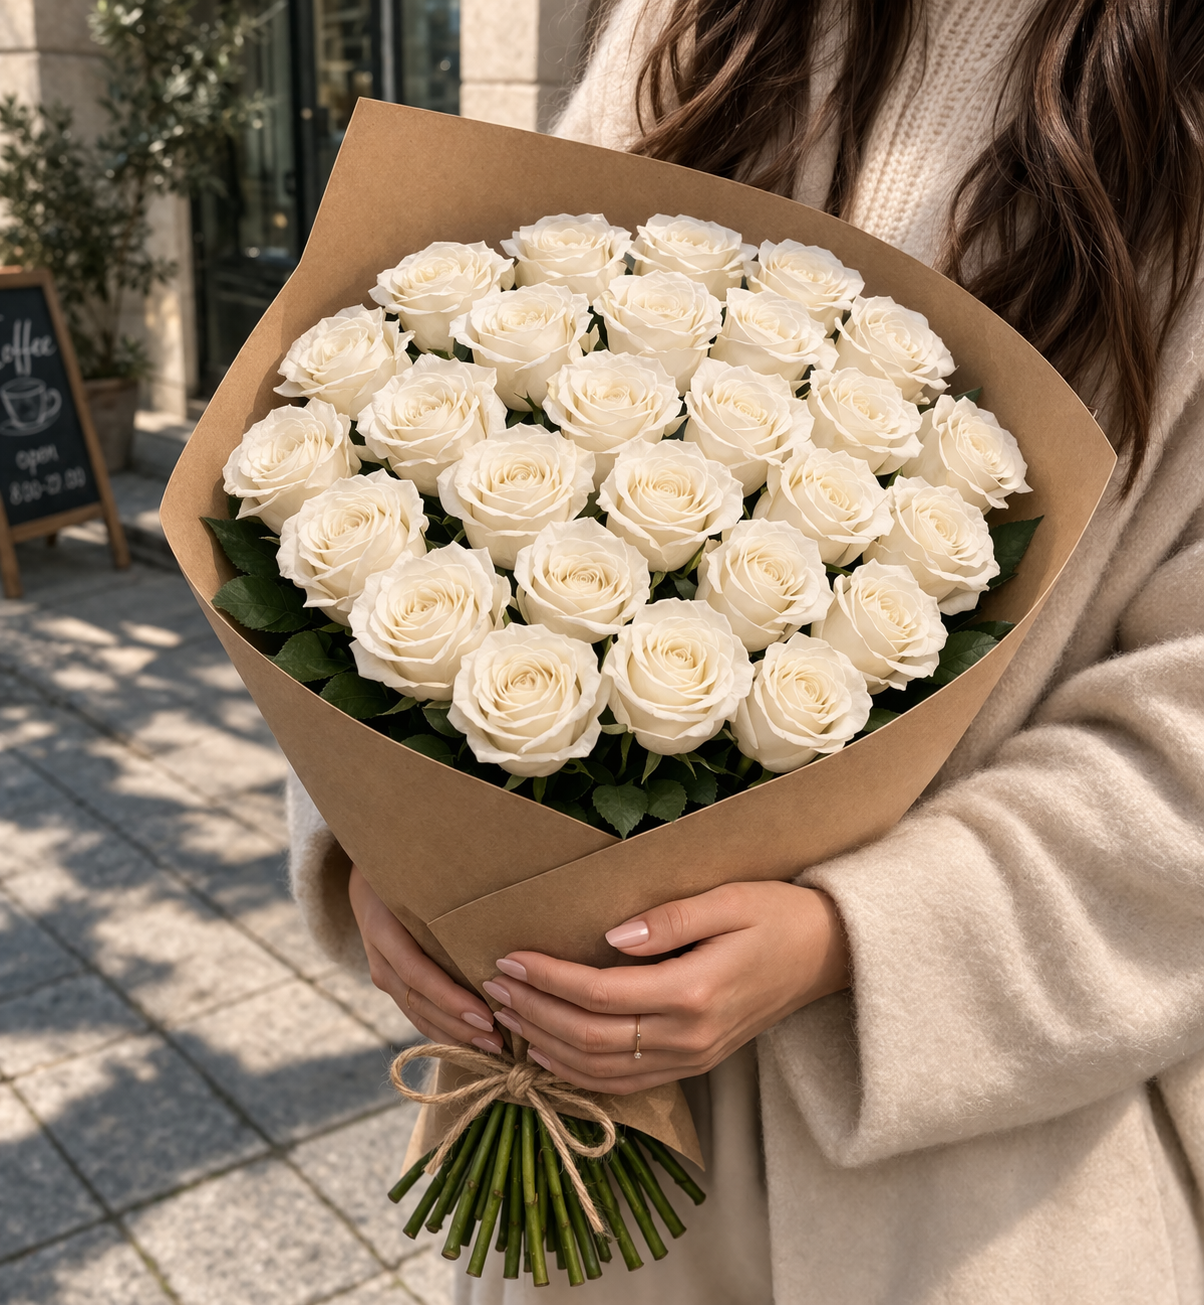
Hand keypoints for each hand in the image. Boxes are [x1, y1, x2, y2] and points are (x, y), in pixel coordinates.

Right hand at [349, 864, 502, 1052]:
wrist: (367, 875)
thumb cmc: (407, 871)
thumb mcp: (420, 878)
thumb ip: (450, 897)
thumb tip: (502, 914)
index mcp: (384, 930)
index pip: (419, 974)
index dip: (451, 1000)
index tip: (486, 1017)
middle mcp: (380, 957)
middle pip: (419, 1002)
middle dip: (458, 1026)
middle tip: (499, 1043)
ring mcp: (382, 973)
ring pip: (416, 1014)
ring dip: (453, 1035)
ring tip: (491, 1048)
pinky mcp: (391, 982)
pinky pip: (415, 1012)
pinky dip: (442, 1029)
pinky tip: (469, 1040)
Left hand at [480, 882, 848, 1093]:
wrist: (828, 956)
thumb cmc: (778, 916)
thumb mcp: (729, 899)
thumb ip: (670, 919)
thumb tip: (611, 937)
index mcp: (693, 993)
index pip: (599, 995)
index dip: (548, 979)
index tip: (509, 958)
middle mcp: (688, 1037)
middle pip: (589, 1039)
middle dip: (534, 1012)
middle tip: (494, 984)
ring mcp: (690, 1059)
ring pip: (600, 1071)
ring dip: (547, 1046)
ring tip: (508, 1015)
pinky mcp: (693, 1067)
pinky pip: (624, 1082)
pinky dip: (577, 1072)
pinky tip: (549, 1050)